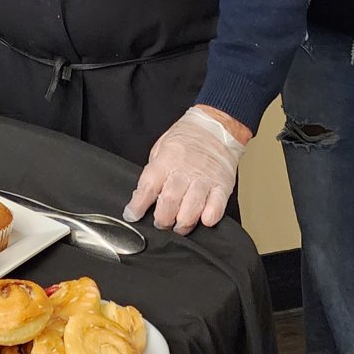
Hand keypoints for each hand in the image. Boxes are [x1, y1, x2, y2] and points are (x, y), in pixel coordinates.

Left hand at [123, 106, 246, 234]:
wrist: (217, 126)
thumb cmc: (187, 137)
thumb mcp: (161, 147)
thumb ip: (154, 171)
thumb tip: (141, 196)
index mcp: (167, 159)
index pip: (149, 186)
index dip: (138, 204)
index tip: (131, 215)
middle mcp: (185, 170)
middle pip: (170, 200)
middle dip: (162, 219)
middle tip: (159, 223)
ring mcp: (205, 179)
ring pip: (192, 207)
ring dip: (182, 224)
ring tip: (178, 227)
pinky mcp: (223, 185)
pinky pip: (216, 206)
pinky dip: (209, 217)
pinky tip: (203, 220)